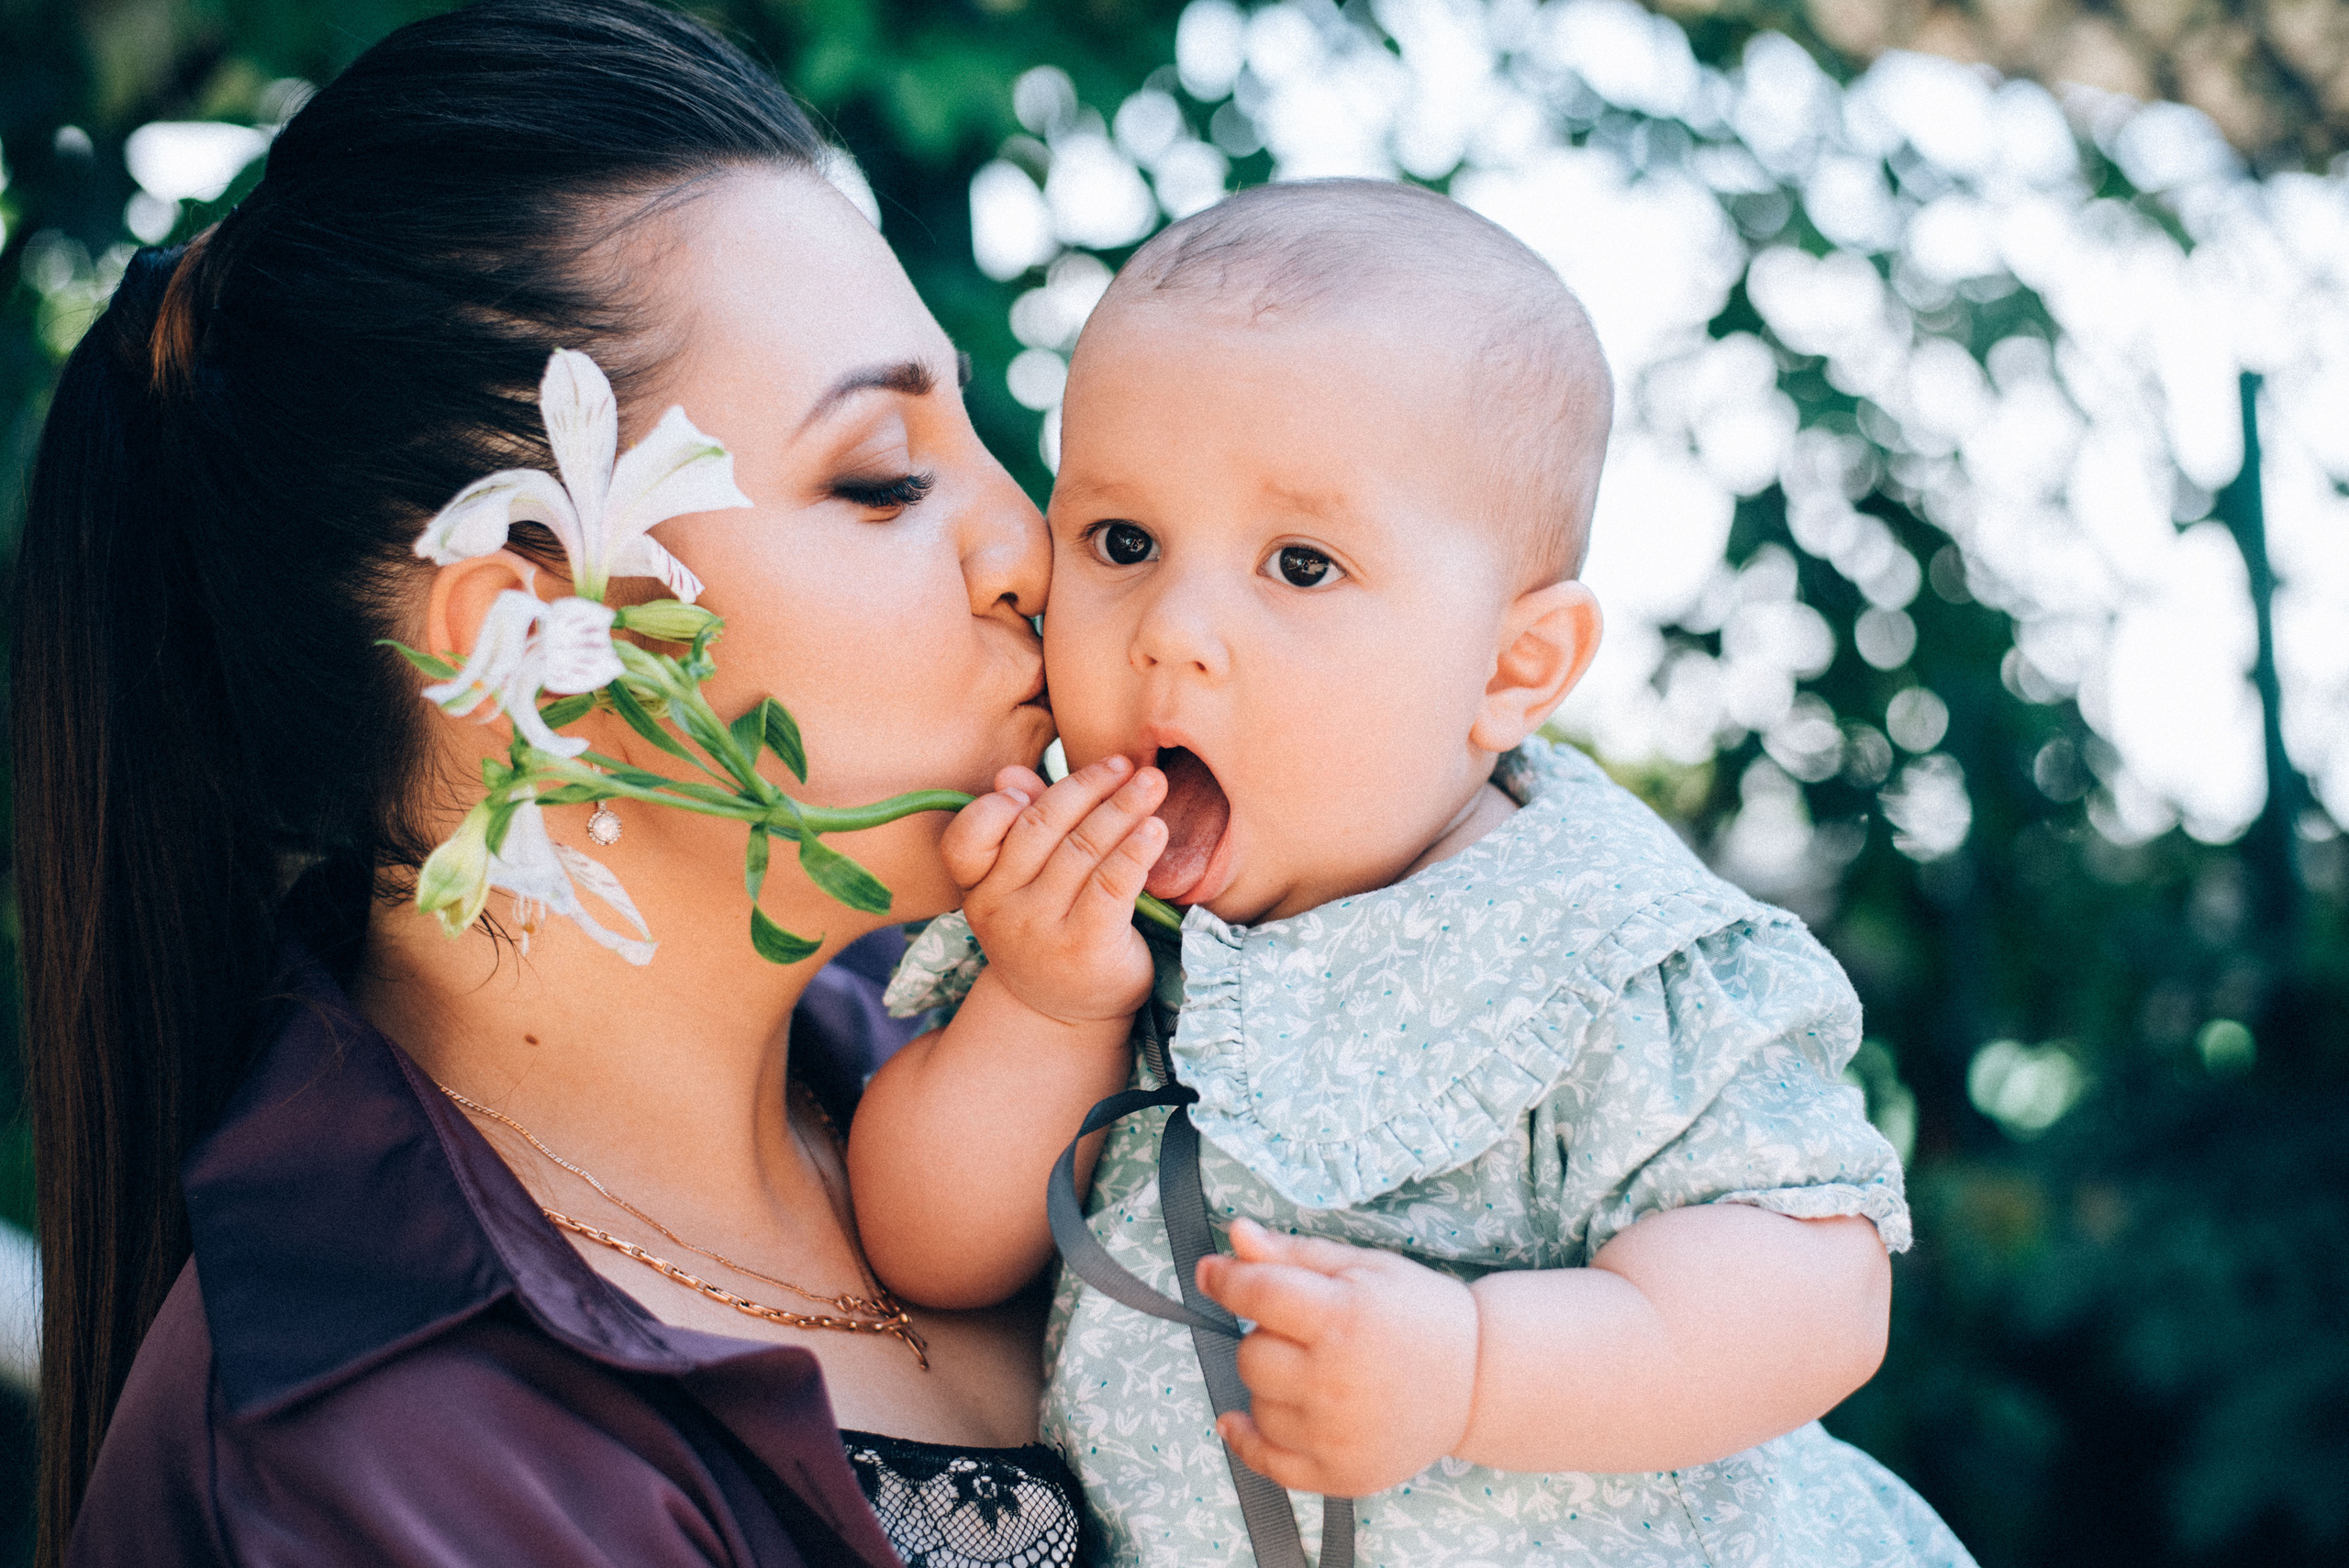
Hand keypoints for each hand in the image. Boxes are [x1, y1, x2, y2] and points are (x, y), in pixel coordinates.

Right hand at [939, 754, 1166, 1026]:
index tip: (1034, 784)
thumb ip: (1019, 829)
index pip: (966, 839)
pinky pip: (1111, 884)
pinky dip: (1136, 850)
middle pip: (1039, 828)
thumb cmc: (1048, 933)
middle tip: (1126, 765)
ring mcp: (1041, 930)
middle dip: (1086, 787)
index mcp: (978, 889)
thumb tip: (1012, 774)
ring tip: (1153, 784)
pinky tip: (1156, 829)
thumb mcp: (1023, 887)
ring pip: (1082, 850)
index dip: (995, 807)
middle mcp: (1001, 910)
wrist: (1065, 1017)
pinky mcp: (1086, 945)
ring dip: (1122, 809)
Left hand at [1196, 1218, 1479, 1497]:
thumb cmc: (1419, 1314)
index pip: (1256, 1295)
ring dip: (1270, 1386)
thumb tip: (1235, 1237)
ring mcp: (1336, 1434)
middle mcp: (1336, 1380)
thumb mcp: (1363, 1267)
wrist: (1478, 1380)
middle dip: (1266, 1338)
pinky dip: (1246, 1439)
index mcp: (1344, 1316)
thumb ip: (1293, 1254)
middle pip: (1250, 1355)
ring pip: (1256, 1405)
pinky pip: (1265, 1461)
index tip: (1213, 1274)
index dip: (1226, 1280)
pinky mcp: (1339, 1473)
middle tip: (1305, 1334)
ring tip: (1315, 1373)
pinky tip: (1241, 1419)